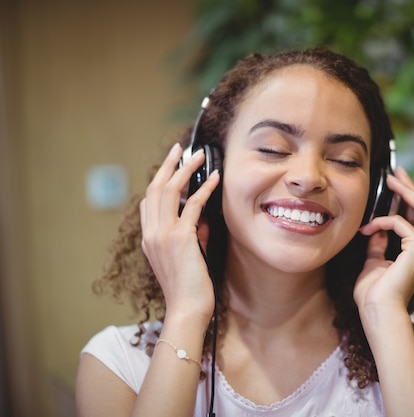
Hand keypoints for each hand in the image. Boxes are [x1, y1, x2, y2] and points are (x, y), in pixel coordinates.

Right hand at [139, 143, 220, 325]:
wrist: (188, 310)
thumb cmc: (190, 289)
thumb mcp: (187, 257)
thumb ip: (192, 236)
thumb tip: (203, 218)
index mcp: (149, 239)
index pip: (148, 203)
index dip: (159, 181)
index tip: (171, 167)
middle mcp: (152, 234)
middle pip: (155, 189)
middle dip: (167, 165)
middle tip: (178, 149)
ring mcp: (163, 235)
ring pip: (169, 191)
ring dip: (185, 169)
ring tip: (198, 156)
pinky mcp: (181, 238)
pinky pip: (192, 205)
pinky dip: (204, 189)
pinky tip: (215, 178)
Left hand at [354, 167, 413, 311]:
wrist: (379, 311)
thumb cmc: (374, 294)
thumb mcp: (373, 262)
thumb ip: (378, 244)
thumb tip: (376, 228)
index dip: (407, 197)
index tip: (395, 182)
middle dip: (410, 187)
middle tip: (396, 171)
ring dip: (403, 192)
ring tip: (389, 180)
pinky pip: (400, 223)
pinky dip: (383, 221)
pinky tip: (368, 228)